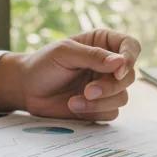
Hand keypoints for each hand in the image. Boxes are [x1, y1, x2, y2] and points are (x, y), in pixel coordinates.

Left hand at [0, 28, 140, 120]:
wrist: (26, 90)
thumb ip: (93, 56)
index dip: (130, 58)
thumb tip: (121, 63)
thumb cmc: (43, 64)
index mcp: (103, 44)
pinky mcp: (99, 107)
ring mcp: (105, 88)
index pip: (130, 46)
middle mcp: (108, 66)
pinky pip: (110, 113)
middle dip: (110, 86)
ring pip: (122, 97)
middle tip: (88, 90)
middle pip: (129, 76)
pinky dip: (93, 112)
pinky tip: (74, 106)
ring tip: (75, 100)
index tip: (118, 70)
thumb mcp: (65, 52)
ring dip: (100, 102)